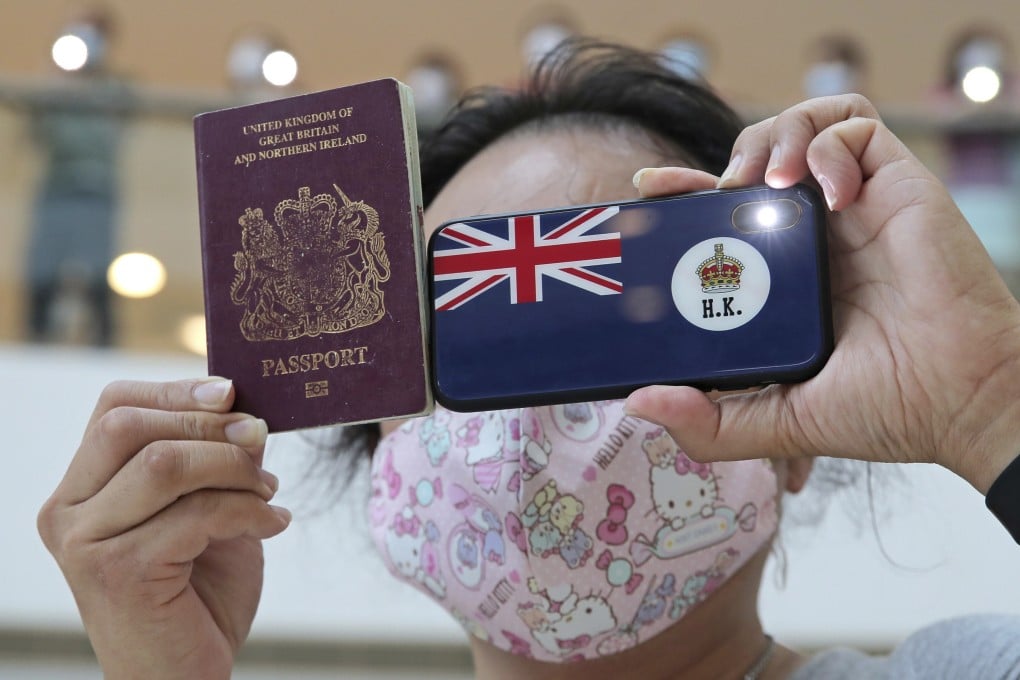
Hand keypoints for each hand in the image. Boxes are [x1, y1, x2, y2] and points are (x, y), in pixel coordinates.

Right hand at [37, 378, 290, 678]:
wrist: (185, 675)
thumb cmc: (197, 593)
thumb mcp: (209, 509)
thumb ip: (215, 460)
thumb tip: (245, 410)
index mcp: (81, 488)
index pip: (113, 407)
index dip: (176, 389)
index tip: (233, 394)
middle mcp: (69, 512)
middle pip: (130, 426)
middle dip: (208, 424)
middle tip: (260, 439)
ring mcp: (86, 544)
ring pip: (164, 464)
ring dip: (233, 468)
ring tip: (268, 492)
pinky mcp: (120, 573)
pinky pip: (195, 514)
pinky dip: (248, 510)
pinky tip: (273, 524)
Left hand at [627, 94, 1019, 492]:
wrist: (962, 402)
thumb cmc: (886, 409)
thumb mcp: (778, 422)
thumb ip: (710, 423)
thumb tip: (639, 404)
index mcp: (786, 276)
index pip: (723, 216)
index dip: (683, 194)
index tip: (648, 191)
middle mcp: (816, 236)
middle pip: (756, 162)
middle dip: (724, 158)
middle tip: (709, 188)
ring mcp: (856, 208)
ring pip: (802, 128)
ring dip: (773, 138)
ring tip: (765, 180)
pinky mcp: (897, 186)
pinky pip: (857, 127)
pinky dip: (829, 143)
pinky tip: (824, 192)